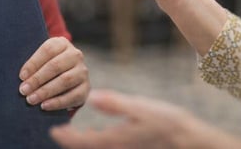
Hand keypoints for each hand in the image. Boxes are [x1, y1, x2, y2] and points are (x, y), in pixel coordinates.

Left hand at [18, 37, 89, 110]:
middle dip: (37, 79)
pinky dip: (57, 102)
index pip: (48, 50)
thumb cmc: (47, 67)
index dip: (33, 63)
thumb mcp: (41, 60)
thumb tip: (22, 78)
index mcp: (62, 43)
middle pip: (55, 66)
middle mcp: (75, 55)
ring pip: (65, 80)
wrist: (67, 78)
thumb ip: (33, 65)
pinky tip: (44, 106)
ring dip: (46, 91)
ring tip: (31, 99)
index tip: (21, 76)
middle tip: (24, 90)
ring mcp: (82, 71)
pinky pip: (72, 96)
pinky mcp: (86, 88)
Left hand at [49, 89, 212, 148]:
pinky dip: (95, 140)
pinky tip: (95, 132)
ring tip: (72, 132)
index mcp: (115, 139)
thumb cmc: (165, 121)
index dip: (66, 137)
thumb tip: (91, 96)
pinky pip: (106, 146)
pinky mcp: (130, 145)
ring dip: (83, 141)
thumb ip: (115, 103)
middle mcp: (116, 148)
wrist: (186, 138)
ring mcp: (123, 148)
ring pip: (96, 147)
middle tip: (58, 131)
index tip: (53, 131)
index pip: (83, 142)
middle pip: (87, 147)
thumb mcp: (140, 107)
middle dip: (72, 141)